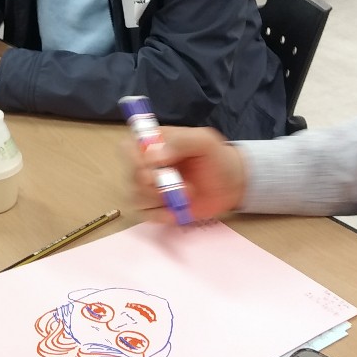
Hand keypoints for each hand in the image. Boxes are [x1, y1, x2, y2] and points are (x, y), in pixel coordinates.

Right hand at [125, 126, 247, 222]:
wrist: (229, 184)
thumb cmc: (214, 157)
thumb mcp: (204, 141)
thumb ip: (180, 141)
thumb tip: (153, 156)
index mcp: (151, 143)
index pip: (127, 147)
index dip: (135, 159)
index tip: (154, 167)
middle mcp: (144, 164)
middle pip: (131, 176)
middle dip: (155, 184)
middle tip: (177, 182)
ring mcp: (147, 188)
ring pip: (136, 197)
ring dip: (163, 198)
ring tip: (188, 192)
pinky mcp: (153, 208)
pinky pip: (145, 215)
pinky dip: (162, 215)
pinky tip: (178, 211)